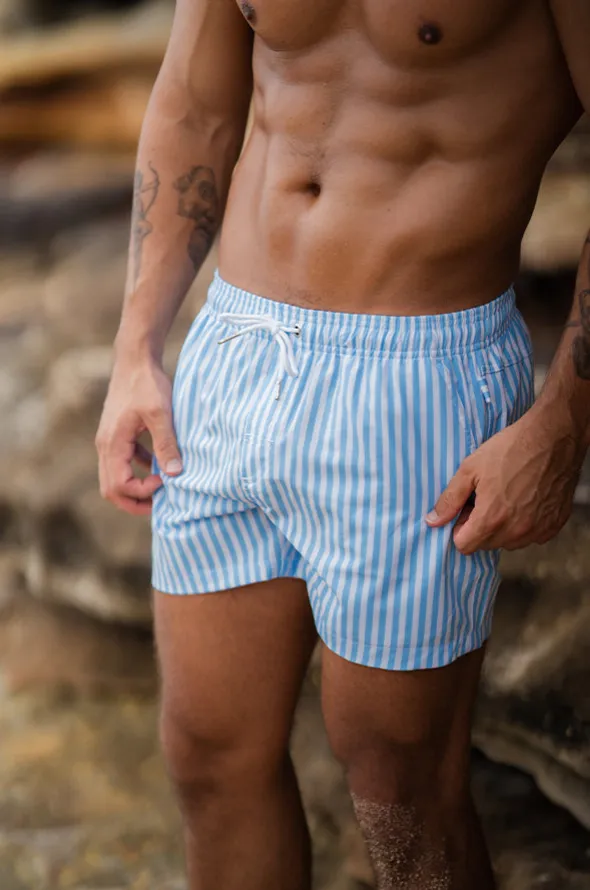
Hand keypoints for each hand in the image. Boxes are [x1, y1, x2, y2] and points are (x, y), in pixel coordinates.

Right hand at [96, 355, 181, 514]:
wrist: (135, 359)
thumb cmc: (147, 383)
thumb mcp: (161, 413)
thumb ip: (166, 444)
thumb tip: (174, 475)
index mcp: (112, 443)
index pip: (118, 485)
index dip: (141, 492)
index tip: (164, 481)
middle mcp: (105, 445)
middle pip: (111, 489)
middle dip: (134, 501)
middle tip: (160, 505)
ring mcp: (109, 439)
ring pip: (115, 476)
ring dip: (136, 487)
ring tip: (161, 489)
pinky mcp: (117, 434)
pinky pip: (123, 461)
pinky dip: (139, 469)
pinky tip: (158, 465)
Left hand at [425, 406, 584, 553]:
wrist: (553, 437)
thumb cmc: (510, 449)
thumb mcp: (470, 469)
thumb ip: (450, 499)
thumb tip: (433, 521)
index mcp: (492, 519)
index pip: (465, 546)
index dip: (460, 527)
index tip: (466, 509)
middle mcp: (516, 531)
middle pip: (486, 545)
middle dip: (480, 527)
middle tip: (486, 499)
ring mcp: (538, 530)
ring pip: (509, 543)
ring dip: (503, 528)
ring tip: (506, 498)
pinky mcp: (554, 525)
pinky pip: (532, 536)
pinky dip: (525, 524)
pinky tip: (526, 500)